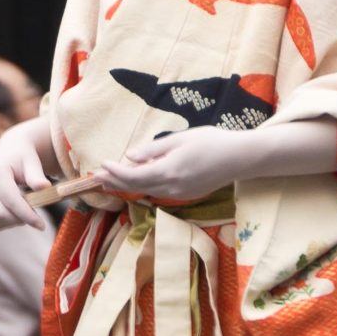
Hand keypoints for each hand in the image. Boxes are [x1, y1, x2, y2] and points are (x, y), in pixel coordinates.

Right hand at [0, 115, 55, 232]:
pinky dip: (1, 225)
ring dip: (10, 223)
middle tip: (33, 216)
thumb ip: (37, 176)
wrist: (8, 151)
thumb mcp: (32, 162)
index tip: (41, 225)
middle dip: (18, 220)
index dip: (27, 215)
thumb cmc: (23, 157)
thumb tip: (45, 187)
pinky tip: (12, 215)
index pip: (10, 200)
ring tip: (22, 213)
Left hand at [91, 128, 243, 205]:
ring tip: (111, 180)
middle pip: (136, 188)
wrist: (239, 158)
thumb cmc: (211, 142)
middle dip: (115, 182)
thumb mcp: (179, 139)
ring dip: (128, 186)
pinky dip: (145, 186)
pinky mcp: (187, 195)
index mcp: (168, 172)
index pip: (133, 177)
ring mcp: (179, 195)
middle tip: (97, 176)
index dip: (115, 173)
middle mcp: (171, 188)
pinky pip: (159, 192)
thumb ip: (153, 150)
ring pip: (147, 192)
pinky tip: (139, 178)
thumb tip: (130, 156)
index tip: (102, 165)